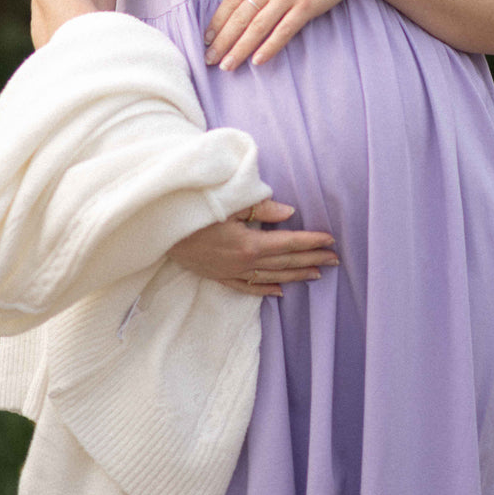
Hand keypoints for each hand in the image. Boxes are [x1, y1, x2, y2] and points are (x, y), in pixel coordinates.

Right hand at [167, 199, 338, 296]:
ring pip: (271, 277)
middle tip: (335, 260)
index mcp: (248, 243)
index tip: (331, 241)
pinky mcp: (218, 276)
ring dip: (295, 276)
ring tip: (316, 274)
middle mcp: (243, 262)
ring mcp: (230, 272)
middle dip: (311, 260)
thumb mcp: (227, 202)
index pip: (288, 243)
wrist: (158, 229)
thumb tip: (289, 213)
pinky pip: (247, 287)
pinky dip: (266, 290)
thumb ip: (260, 208)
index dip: (311, 242)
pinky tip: (280, 292)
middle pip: (284, 262)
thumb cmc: (192, 209)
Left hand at [204, 0, 367, 70]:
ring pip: (257, 27)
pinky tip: (258, 61)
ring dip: (240, 49)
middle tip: (208, 59)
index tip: (206, 39)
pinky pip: (284, 31)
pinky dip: (269, 47)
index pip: (231, 1)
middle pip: (240, 17)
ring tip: (227, 66)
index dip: (217, 22)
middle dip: (222, 41)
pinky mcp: (306, 7)